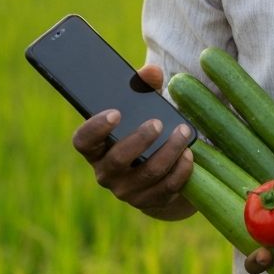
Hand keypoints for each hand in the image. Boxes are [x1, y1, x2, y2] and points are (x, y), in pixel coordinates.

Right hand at [71, 64, 195, 220]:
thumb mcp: (143, 110)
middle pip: (117, 160)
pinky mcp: (151, 201)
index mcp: (97, 149)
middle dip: (139, 140)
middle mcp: (106, 173)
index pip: (83, 141)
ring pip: (148, 174)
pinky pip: (167, 188)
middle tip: (158, 123)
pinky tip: (190, 154)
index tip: (116, 113)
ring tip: (183, 132)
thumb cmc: (146, 133)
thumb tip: (151, 72)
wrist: (158, 176)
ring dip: (169, 151)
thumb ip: (144, 89)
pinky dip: (181, 170)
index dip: (95, 128)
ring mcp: (128, 191)